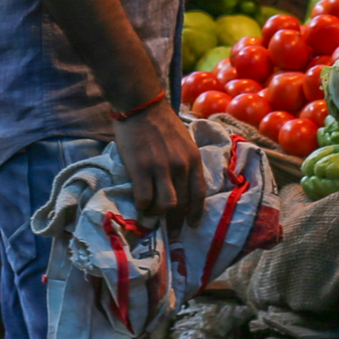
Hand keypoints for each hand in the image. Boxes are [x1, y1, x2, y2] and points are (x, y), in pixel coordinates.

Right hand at [113, 101, 205, 233]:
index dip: (196, 212)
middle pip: (182, 203)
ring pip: (165, 205)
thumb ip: (184, 162)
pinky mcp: (140, 169)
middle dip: (176, 222)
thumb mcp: (184, 141)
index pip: (199, 193)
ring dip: (158, 215)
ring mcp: (160, 168)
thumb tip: (182, 185)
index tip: (192, 224)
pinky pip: (144, 198)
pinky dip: (142, 208)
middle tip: (171, 233)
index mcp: (193, 158)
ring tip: (152, 218)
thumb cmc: (162, 122)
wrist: (141, 105)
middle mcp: (180, 166)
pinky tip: (139, 209)